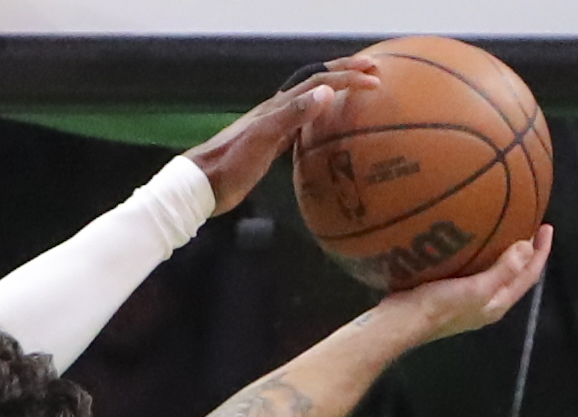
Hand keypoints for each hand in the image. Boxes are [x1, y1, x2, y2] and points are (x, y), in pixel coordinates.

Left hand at [184, 56, 379, 215]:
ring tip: (355, 91)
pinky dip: (319, 118)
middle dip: (344, 74)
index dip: (346, 77)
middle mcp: (276, 112)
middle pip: (314, 84)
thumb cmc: (230, 163)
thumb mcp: (263, 138)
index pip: (318, 82)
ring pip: (309, 102)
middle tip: (373, 70)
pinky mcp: (269, 146)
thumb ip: (292, 115)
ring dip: (333, 92)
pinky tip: (326, 129)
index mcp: (277, 106)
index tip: (374, 78)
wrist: (203, 185)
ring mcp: (272, 128)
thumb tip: (327, 91)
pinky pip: (301, 125)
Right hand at [387, 225, 553, 342]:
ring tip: (504, 232)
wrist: (400, 323)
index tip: (545, 226)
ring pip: (495, 274)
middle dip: (526, 253)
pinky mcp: (448, 296)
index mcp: (497, 303)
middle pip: (515, 276)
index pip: (529, 275)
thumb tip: (527, 247)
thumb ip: (503, 270)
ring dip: (503, 254)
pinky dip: (480, 257)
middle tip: (528, 225)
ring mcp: (467, 301)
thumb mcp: (475, 288)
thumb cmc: (438, 306)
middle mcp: (487, 304)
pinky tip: (469, 244)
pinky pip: (474, 272)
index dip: (541, 252)